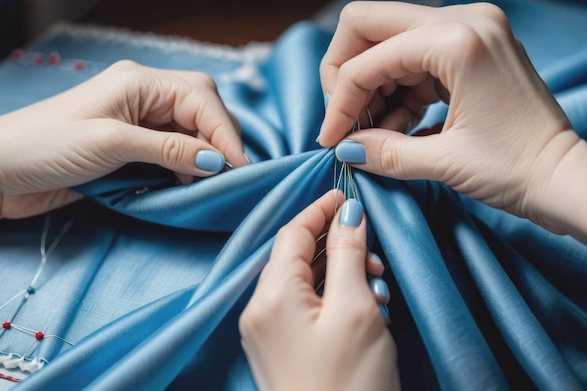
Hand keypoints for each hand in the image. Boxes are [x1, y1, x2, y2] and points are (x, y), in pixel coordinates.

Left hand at [0, 60, 246, 220]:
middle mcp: (143, 96)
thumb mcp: (113, 144)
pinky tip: (188, 183)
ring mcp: (137, 122)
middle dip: (219, 139)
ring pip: (189, 131)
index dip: (225, 132)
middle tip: (232, 174)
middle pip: (201, 109)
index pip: (200, 98)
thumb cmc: (46, 146)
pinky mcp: (130, 147)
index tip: (241, 167)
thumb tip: (217, 160)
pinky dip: (185, 167)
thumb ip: (169, 149)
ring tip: (213, 183)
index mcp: (140, 82)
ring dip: (204, 155)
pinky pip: (171, 151)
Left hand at [239, 190, 399, 390]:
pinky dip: (332, 296)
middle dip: (336, 244)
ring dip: (339, 271)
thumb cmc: (349, 384)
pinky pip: (304, 306)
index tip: (348, 194)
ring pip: (303, 280)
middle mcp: (260, 310)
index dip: (320, 209)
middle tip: (374, 251)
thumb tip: (348, 214)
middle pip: (295, 255)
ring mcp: (268, 332)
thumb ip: (348, 255)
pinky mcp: (281, 349)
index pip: (292, 233)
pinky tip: (363, 305)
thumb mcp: (356, 309)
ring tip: (376, 282)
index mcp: (271, 296)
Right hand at [318, 1, 586, 238]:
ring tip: (375, 134)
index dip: (339, 103)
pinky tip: (397, 126)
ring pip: (388, 41)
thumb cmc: (517, 170)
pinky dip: (396, 90)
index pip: (368, 61)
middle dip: (346, 74)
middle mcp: (464, 20)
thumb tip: (343, 147)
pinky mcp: (471, 47)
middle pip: (369, 25)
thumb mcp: (443, 163)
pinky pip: (413, 57)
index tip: (330, 139)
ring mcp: (470, 29)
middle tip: (344, 119)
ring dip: (372, 86)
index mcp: (459, 40)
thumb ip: (383, 151)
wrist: (563, 177)